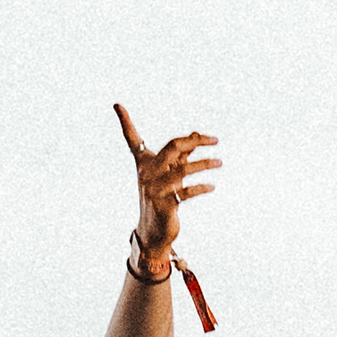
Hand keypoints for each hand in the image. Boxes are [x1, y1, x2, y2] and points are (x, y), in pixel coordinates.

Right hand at [115, 111, 218, 259]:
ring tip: (220, 163)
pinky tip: (211, 187)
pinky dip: (201, 188)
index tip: (117, 104)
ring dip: (205, 164)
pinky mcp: (165, 205)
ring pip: (184, 169)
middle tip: (215, 140)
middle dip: (195, 141)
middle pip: (173, 146)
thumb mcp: (170, 174)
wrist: (154, 232)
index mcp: (145, 163)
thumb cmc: (162, 199)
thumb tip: (196, 134)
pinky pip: (186, 192)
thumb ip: (181, 155)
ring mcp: (154, 189)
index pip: (132, 140)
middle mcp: (147, 173)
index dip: (124, 122)